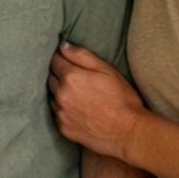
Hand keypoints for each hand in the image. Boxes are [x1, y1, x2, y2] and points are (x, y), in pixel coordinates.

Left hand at [49, 42, 147, 161]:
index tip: (66, 59)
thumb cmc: (121, 99)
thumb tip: (63, 46)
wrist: (127, 131)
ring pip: (52, 96)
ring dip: (60, 92)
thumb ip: (82, 56)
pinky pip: (57, 114)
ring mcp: (61, 113)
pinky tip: (77, 109)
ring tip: (77, 94)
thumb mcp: (106, 70)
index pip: (55, 61)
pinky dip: (63, 109)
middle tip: (75, 77)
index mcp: (71, 77)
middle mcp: (61, 95)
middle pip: (51, 78)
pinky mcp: (63, 128)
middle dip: (59, 74)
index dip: (61, 58)